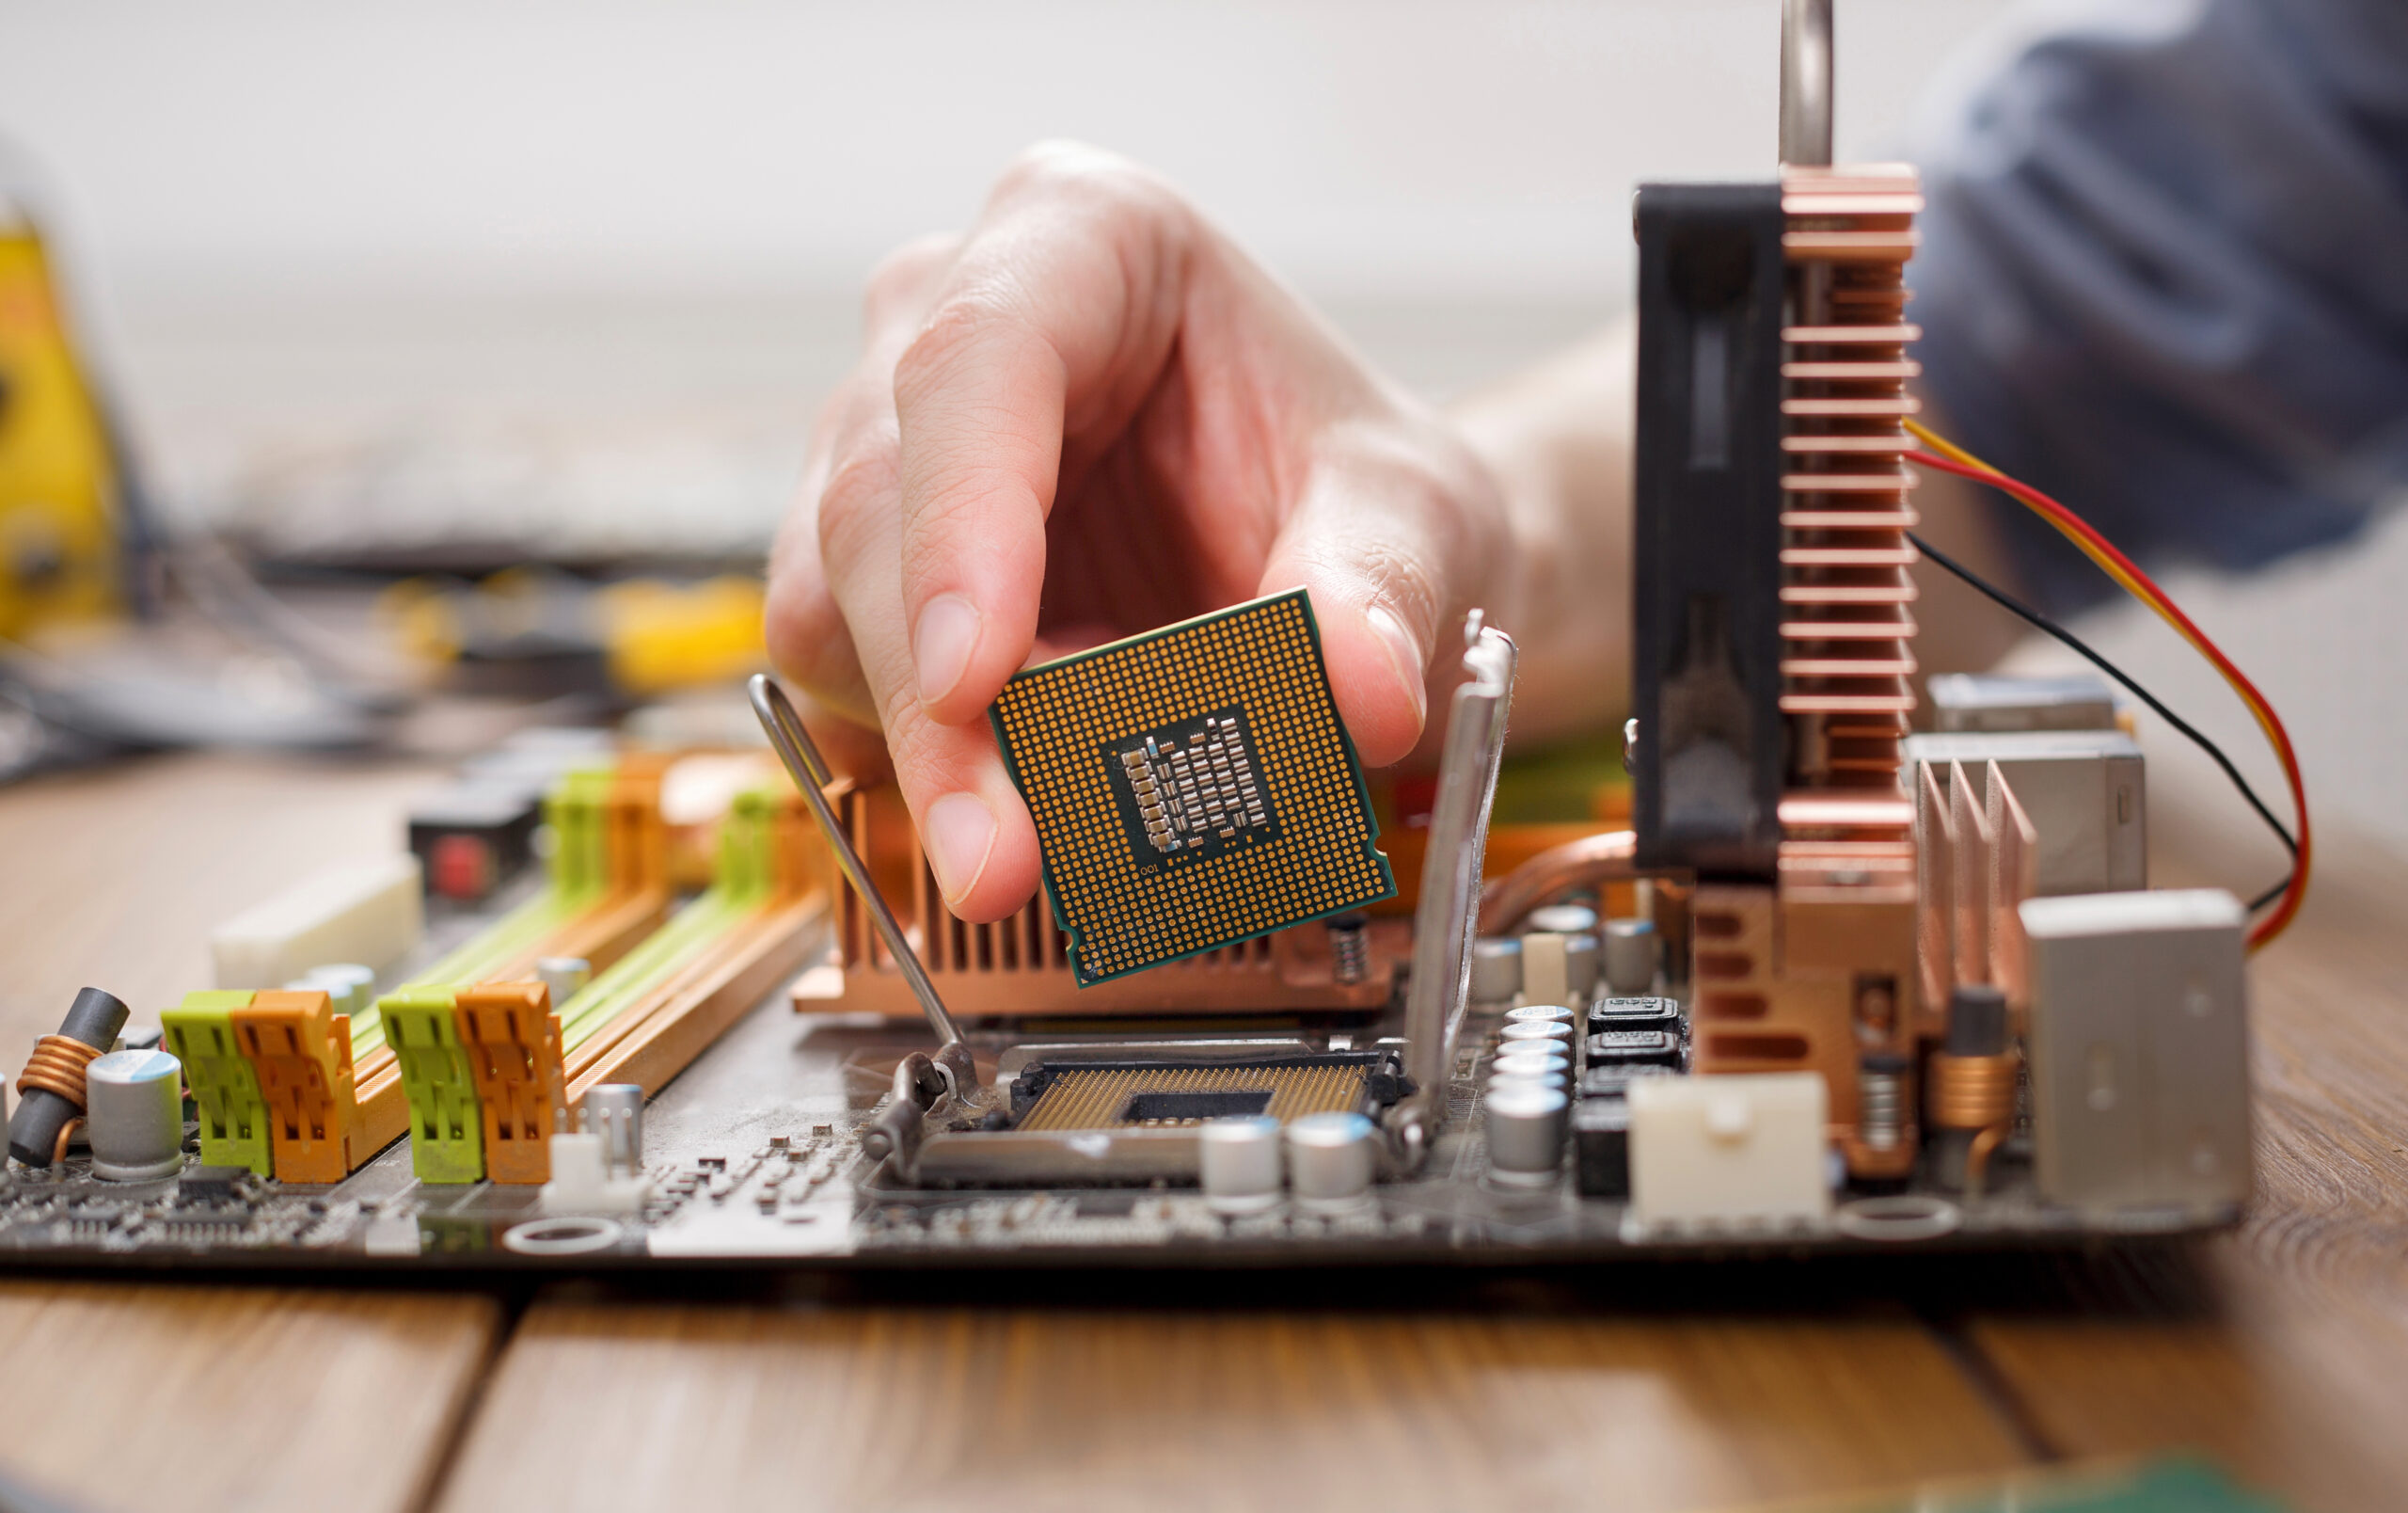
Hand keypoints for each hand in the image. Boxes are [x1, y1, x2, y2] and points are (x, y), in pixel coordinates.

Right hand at [767, 142, 1511, 922]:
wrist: (1347, 557)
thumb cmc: (1354, 489)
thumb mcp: (1409, 518)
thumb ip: (1378, 590)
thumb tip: (1357, 690)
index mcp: (1086, 239)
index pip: (981, 356)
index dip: (961, 522)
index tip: (978, 675)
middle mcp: (953, 320)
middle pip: (880, 498)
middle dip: (931, 695)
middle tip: (998, 851)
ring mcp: (893, 445)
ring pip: (829, 596)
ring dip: (915, 748)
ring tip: (1018, 858)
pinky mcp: (871, 570)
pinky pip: (844, 673)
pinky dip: (919, 759)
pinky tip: (1010, 810)